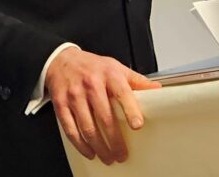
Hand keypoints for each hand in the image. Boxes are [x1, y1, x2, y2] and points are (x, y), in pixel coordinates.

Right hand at [45, 47, 160, 164]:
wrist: (61, 60)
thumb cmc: (91, 66)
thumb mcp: (115, 67)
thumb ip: (136, 80)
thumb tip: (157, 90)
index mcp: (108, 74)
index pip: (122, 92)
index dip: (130, 109)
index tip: (137, 125)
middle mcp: (91, 84)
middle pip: (105, 117)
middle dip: (115, 140)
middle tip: (122, 154)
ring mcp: (74, 95)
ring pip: (87, 127)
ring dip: (99, 147)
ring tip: (108, 158)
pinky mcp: (61, 104)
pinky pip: (70, 129)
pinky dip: (80, 144)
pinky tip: (89, 152)